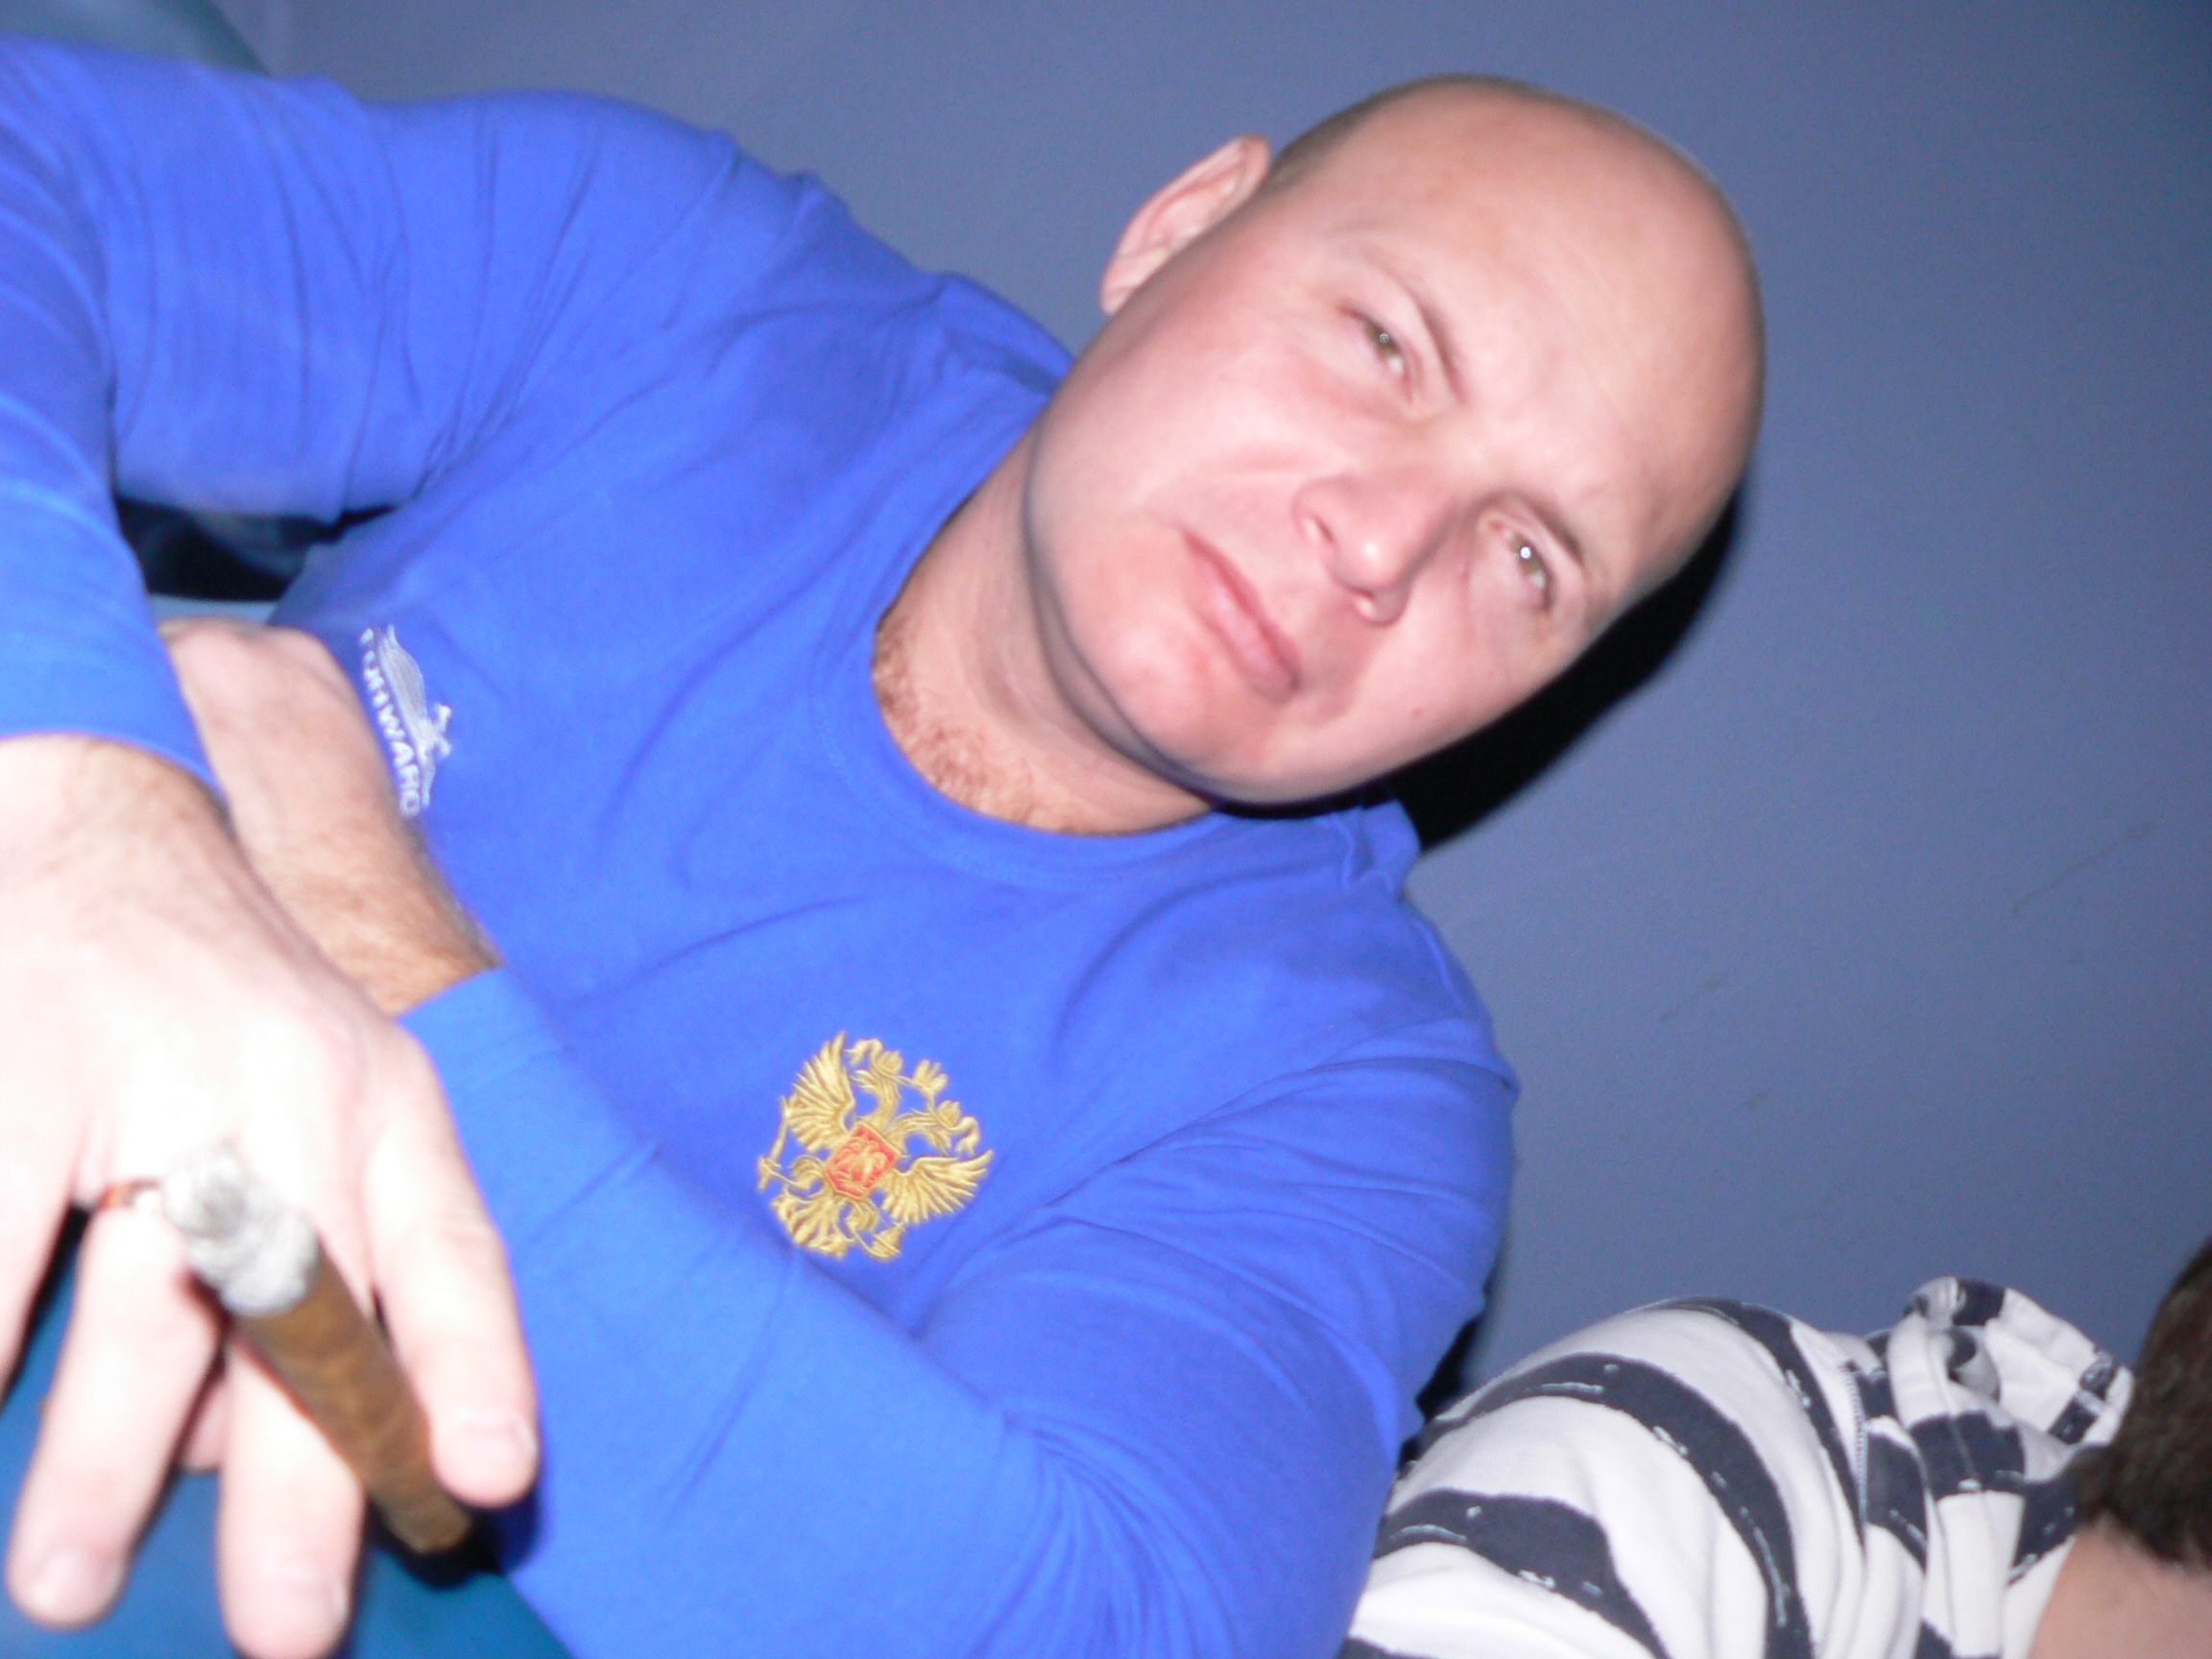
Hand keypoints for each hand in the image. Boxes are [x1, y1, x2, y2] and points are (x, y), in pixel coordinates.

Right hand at [0, 683, 531, 1658]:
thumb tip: (253, 1458)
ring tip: (72, 1587)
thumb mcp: (317, 1107)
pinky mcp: (27, 1063)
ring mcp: (162, 1075)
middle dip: (296, 1495)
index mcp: (385, 1105)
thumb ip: (317, 1261)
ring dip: (107, 1473)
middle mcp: (298, 1089)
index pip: (451, 1249)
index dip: (475, 1368)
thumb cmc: (217, 1017)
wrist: (95, 827)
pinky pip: (2, 1255)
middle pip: (307, 1319)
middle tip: (282, 1637)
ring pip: (150, 1314)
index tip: (487, 1480)